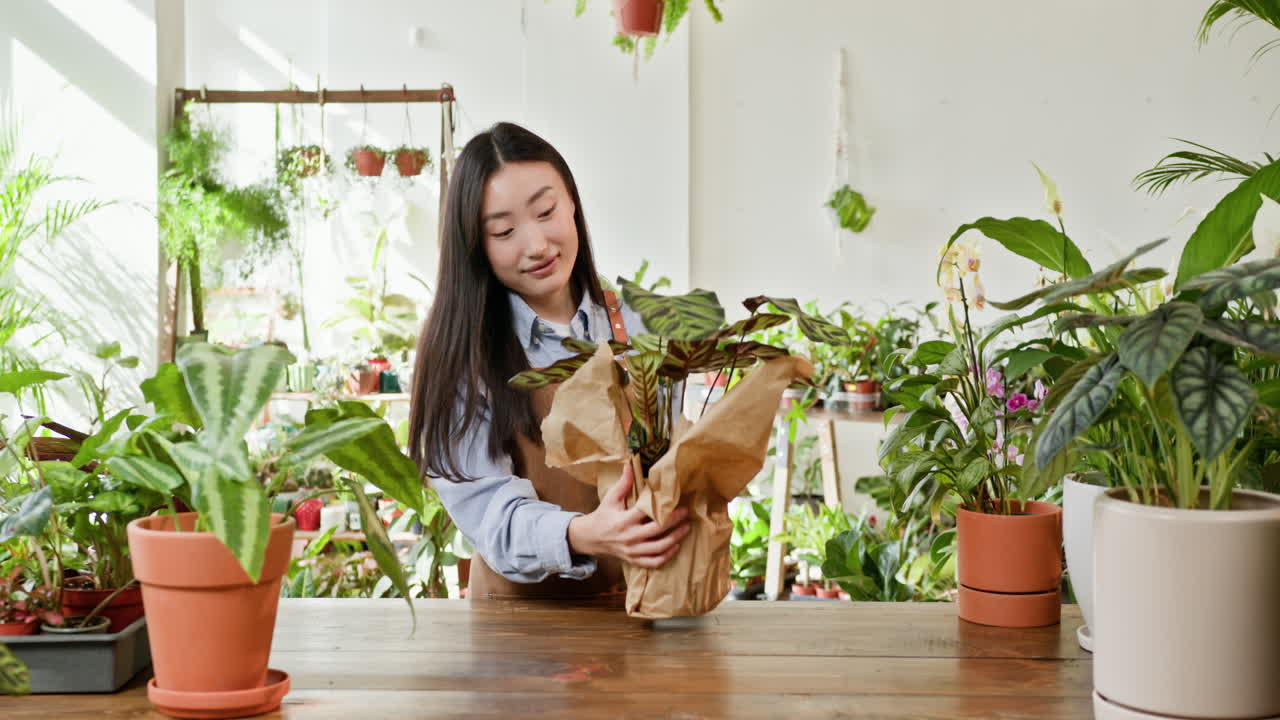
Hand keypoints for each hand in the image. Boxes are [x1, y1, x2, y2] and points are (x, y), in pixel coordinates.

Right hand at [567, 462, 690, 568]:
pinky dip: (667, 556)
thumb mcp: (610, 498)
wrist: (590, 538)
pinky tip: (675, 546)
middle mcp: (629, 537)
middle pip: (657, 530)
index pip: (647, 513)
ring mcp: (632, 551)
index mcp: (623, 520)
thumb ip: (623, 483)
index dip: (663, 507)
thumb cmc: (603, 516)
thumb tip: (630, 464)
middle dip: (675, 521)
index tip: (676, 500)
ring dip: (675, 538)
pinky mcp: (633, 560)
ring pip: (659, 548)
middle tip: (686, 512)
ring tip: (686, 528)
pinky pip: (653, 562)